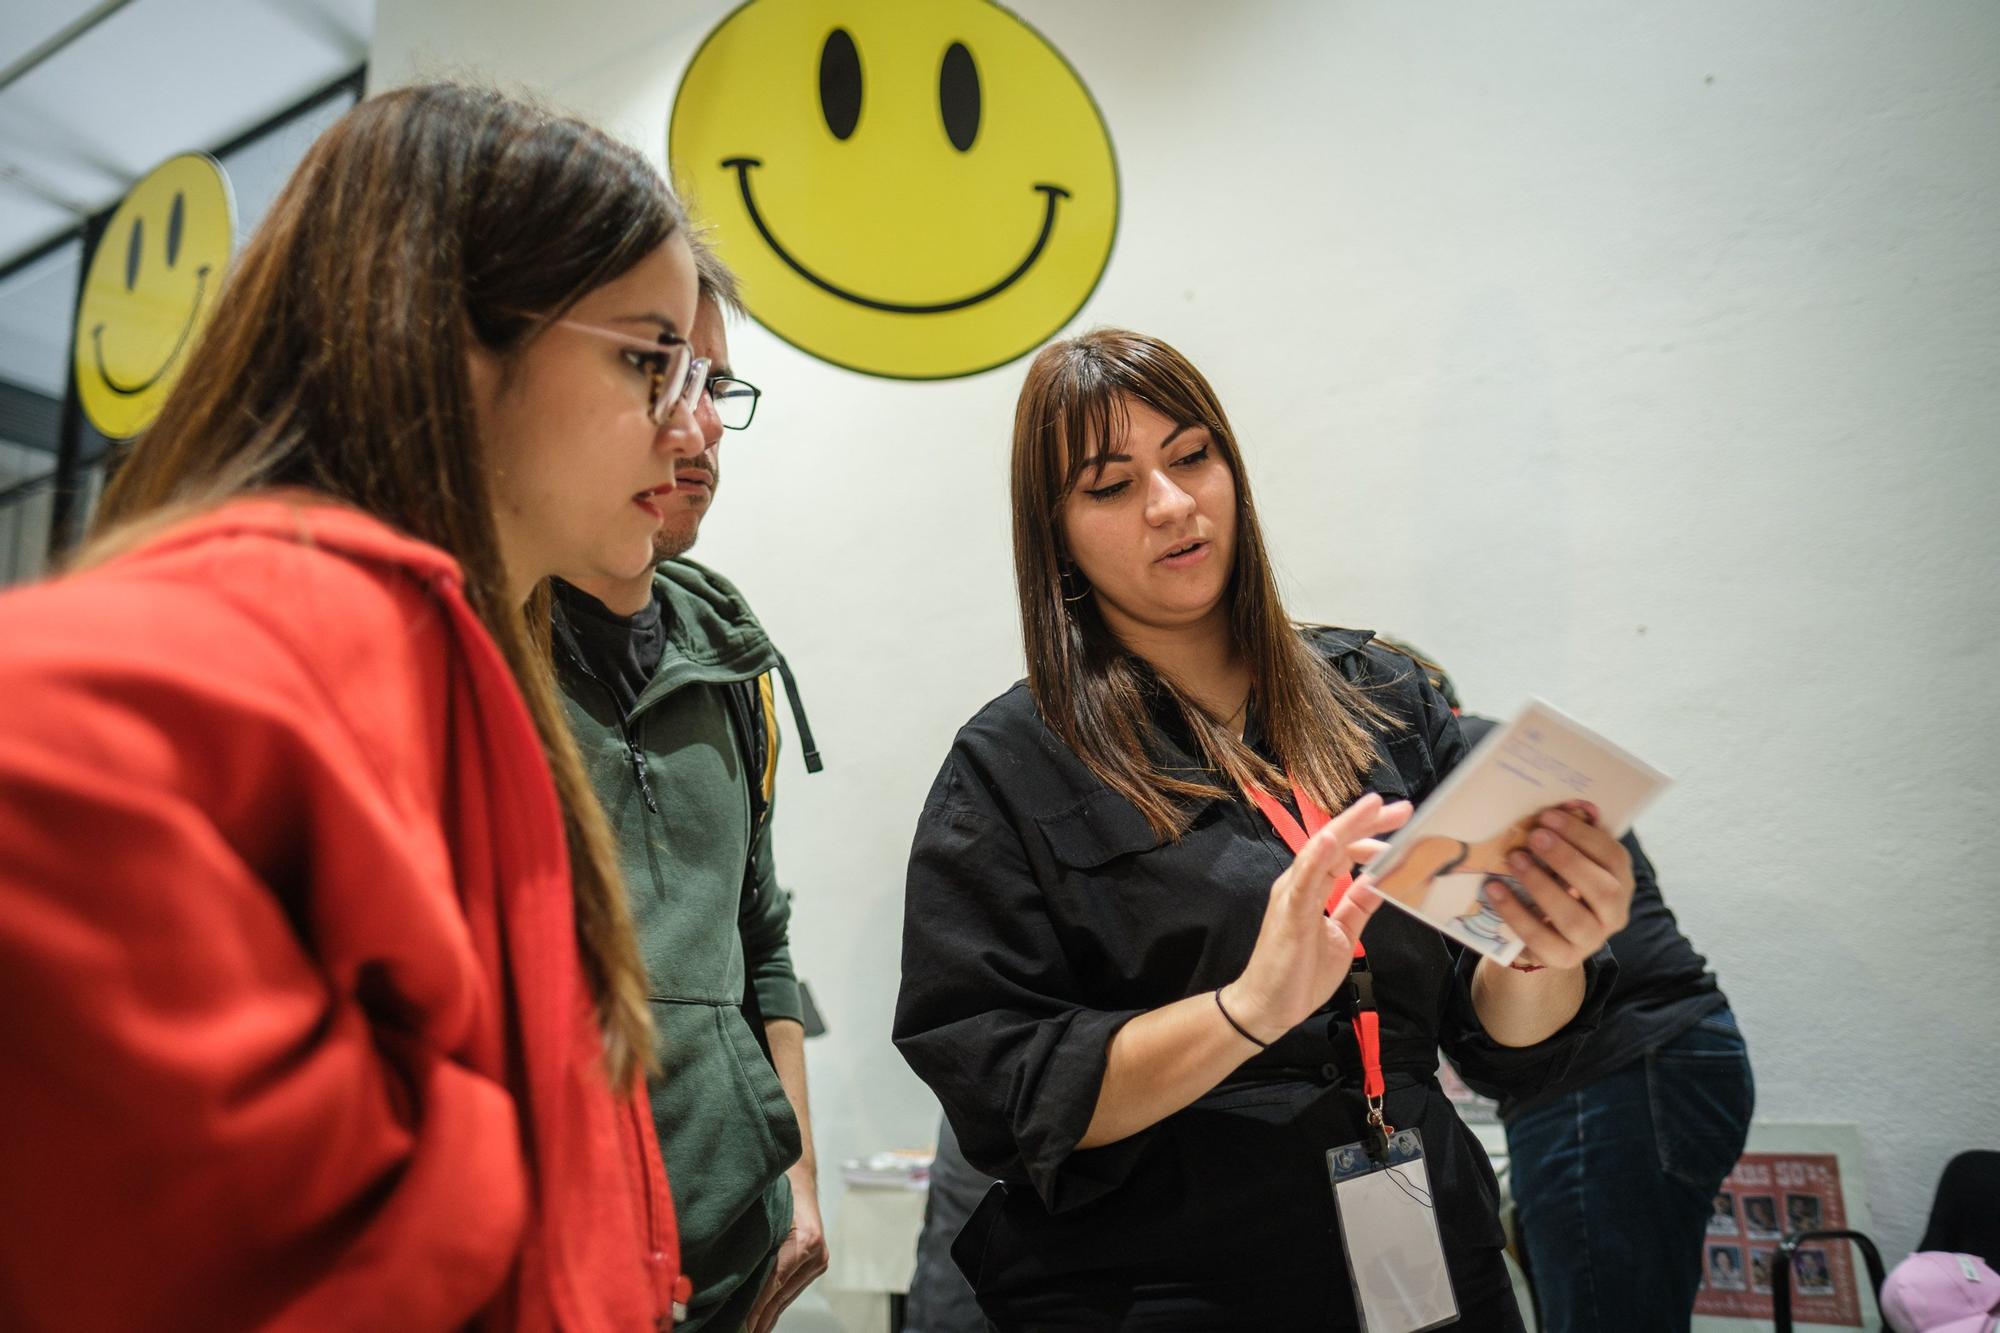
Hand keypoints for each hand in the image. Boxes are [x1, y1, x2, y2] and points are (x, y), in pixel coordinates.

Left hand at [743, 1179, 828, 1332]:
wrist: (798, 1174)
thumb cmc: (777, 1186)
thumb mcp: (760, 1211)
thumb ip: (749, 1244)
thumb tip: (725, 1278)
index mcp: (806, 1239)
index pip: (773, 1283)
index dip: (754, 1308)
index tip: (740, 1326)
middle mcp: (815, 1254)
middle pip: (780, 1296)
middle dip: (757, 1319)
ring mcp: (817, 1260)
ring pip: (784, 1298)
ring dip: (764, 1316)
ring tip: (745, 1331)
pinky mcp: (815, 1264)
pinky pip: (788, 1291)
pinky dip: (772, 1305)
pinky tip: (758, 1320)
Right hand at [1221, 792, 1410, 1041]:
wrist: (1268, 1007)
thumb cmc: (1300, 973)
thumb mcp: (1342, 933)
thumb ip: (1356, 905)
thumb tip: (1377, 881)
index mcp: (1311, 887)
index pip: (1343, 852)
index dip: (1371, 837)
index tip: (1401, 829)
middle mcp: (1300, 883)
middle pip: (1335, 842)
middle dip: (1368, 823)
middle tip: (1403, 809)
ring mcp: (1292, 895)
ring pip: (1321, 851)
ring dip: (1348, 828)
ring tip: (1374, 808)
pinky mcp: (1290, 914)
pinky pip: (1304, 881)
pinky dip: (1317, 858)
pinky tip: (1332, 840)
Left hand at [1481, 802, 1633, 969]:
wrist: (1544, 935)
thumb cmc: (1559, 884)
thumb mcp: (1568, 859)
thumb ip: (1574, 836)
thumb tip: (1575, 804)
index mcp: (1620, 883)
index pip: (1613, 857)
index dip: (1583, 835)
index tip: (1549, 815)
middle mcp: (1614, 915)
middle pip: (1602, 889)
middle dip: (1567, 860)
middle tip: (1535, 836)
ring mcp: (1591, 941)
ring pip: (1573, 918)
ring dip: (1542, 885)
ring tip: (1514, 859)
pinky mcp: (1562, 959)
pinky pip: (1540, 939)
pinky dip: (1516, 913)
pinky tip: (1495, 889)